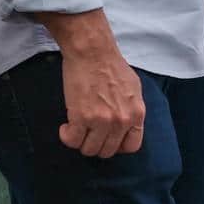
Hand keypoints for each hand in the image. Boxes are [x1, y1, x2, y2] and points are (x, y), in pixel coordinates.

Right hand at [59, 42, 145, 157]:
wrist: (93, 53)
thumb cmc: (112, 67)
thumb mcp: (134, 90)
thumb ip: (132, 110)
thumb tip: (127, 124)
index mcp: (137, 114)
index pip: (132, 146)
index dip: (118, 145)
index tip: (107, 138)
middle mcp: (121, 121)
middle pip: (108, 151)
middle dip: (96, 144)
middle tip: (88, 133)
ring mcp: (102, 121)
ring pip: (89, 149)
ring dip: (80, 142)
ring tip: (77, 128)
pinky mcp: (81, 117)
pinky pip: (72, 140)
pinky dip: (66, 136)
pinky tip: (66, 126)